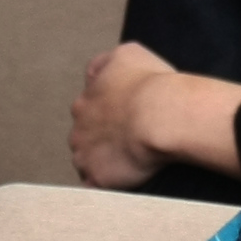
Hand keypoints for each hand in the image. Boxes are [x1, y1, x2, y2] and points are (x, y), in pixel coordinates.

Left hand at [70, 46, 240, 189]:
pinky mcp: (97, 177)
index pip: (87, 111)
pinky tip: (122, 181)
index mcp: (85, 101)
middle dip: (99, 140)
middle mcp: (79, 128)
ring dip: (101, 163)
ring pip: (86, 162)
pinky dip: (105, 185)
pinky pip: (95, 187)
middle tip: (127, 142)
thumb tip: (95, 72)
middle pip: (83, 138)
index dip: (105, 116)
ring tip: (127, 164)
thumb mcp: (127, 53)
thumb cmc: (150, 82)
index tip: (124, 119)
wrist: (162, 115)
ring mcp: (85, 155)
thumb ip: (105, 62)